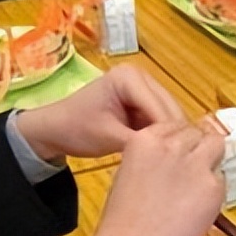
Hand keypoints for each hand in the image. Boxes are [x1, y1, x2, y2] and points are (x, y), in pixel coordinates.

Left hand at [15, 64, 186, 164]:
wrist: (54, 129)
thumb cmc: (75, 129)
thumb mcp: (108, 137)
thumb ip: (140, 141)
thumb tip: (171, 151)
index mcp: (129, 77)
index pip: (159, 105)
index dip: (170, 132)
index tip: (181, 157)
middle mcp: (140, 75)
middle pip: (168, 106)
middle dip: (173, 132)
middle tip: (182, 159)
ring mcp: (142, 86)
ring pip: (168, 112)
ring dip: (170, 133)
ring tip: (175, 156)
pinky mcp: (142, 99)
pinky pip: (159, 117)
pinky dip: (162, 133)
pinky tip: (165, 149)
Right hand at [86, 122, 225, 235]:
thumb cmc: (123, 221)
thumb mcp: (130, 172)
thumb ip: (155, 156)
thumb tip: (179, 153)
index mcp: (147, 139)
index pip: (177, 125)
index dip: (181, 141)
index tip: (181, 153)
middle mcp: (173, 146)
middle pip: (198, 133)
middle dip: (197, 149)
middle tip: (191, 171)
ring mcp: (196, 165)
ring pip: (217, 146)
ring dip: (211, 160)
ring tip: (198, 184)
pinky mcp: (214, 187)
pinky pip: (221, 180)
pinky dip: (214, 191)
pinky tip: (196, 208)